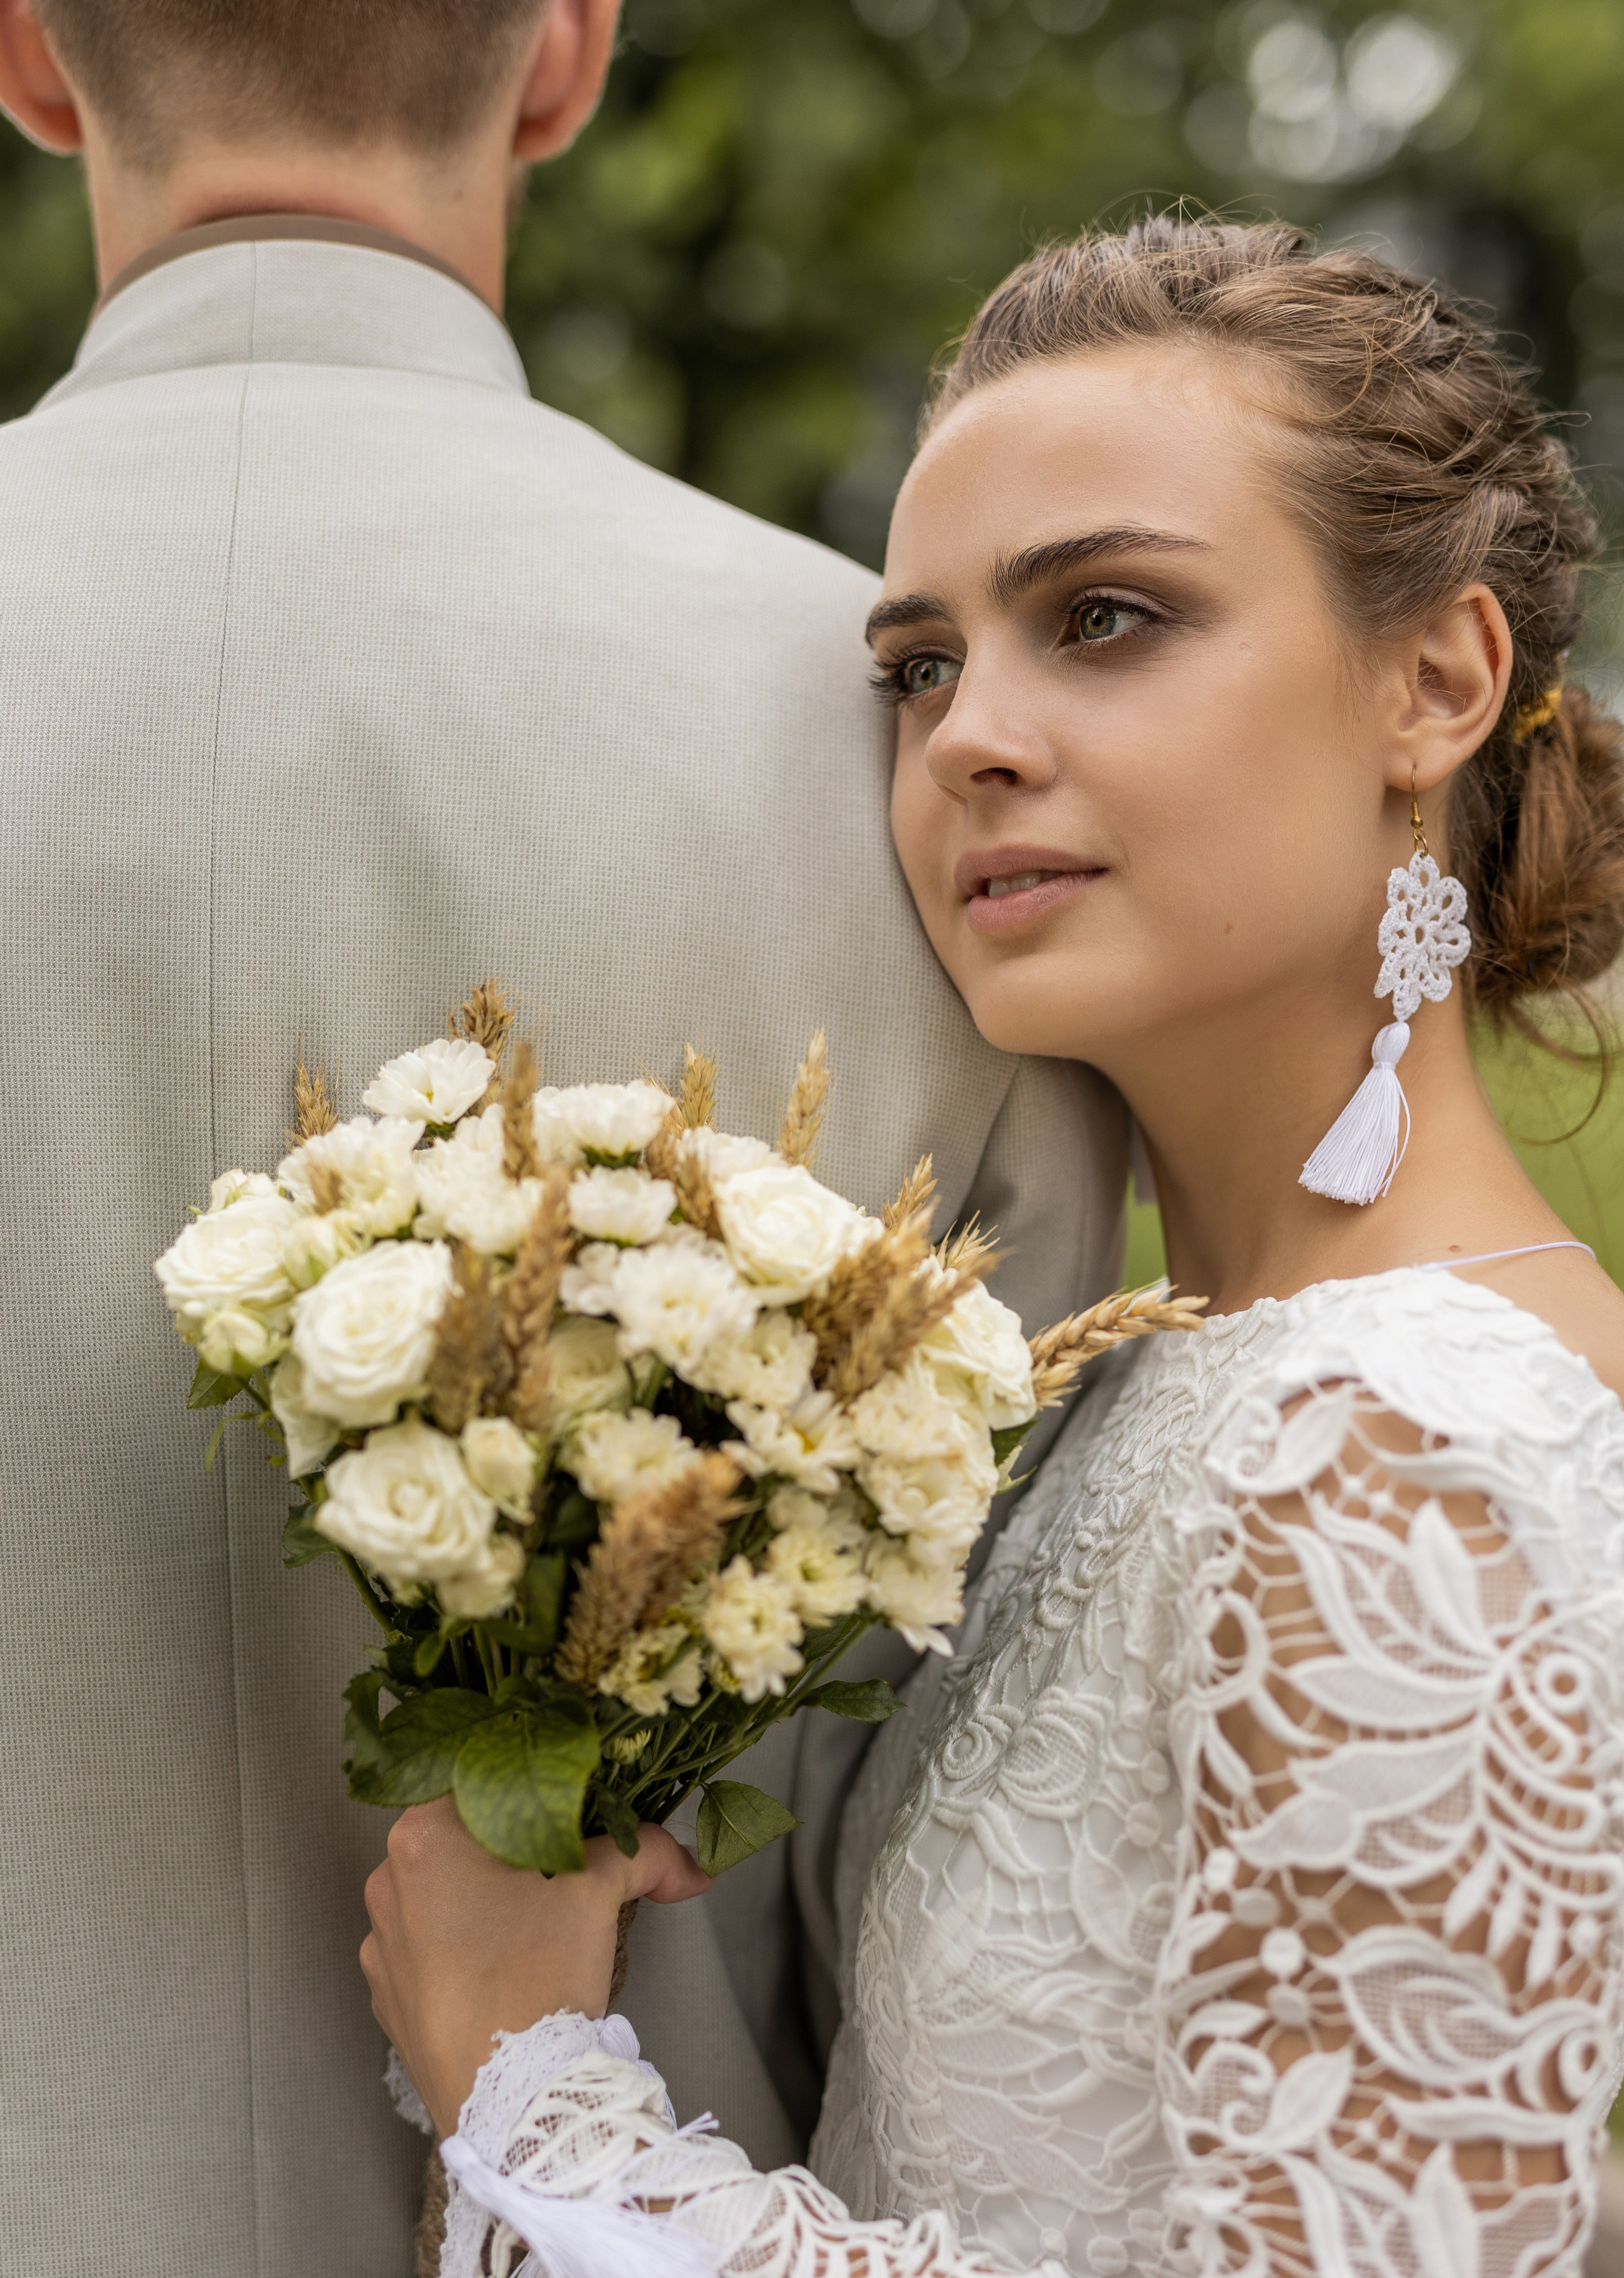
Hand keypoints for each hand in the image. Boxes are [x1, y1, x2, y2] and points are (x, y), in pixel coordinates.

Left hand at [361, 1797, 710, 2137]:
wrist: (512, 2100)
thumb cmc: (542, 1975)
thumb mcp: (603, 1889)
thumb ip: (645, 1853)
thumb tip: (693, 1867)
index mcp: (426, 1833)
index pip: (479, 1777)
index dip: (530, 1785)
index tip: (567, 1807)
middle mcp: (387, 1879)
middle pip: (462, 1835)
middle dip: (515, 1845)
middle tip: (566, 1867)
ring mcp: (380, 1942)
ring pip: (444, 1892)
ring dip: (489, 1896)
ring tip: (538, 1929)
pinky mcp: (387, 1994)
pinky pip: (429, 1947)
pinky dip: (467, 1948)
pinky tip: (507, 1971)